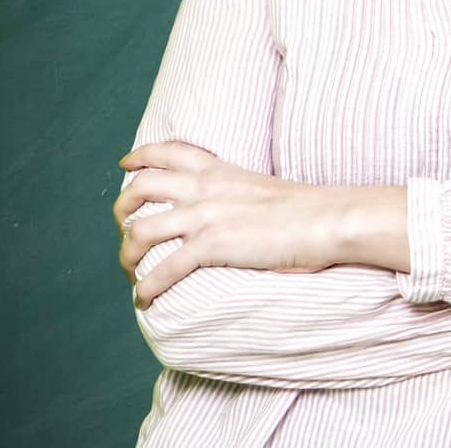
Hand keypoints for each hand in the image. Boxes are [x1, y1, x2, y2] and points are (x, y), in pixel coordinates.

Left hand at [113, 141, 332, 308]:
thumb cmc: (310, 209)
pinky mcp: (210, 246)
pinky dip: (147, 287)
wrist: (328, 219)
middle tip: (123, 226)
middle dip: (122, 208)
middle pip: (141, 187)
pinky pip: (163, 269)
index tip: (127, 164)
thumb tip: (237, 213)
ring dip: (127, 254)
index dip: (142, 156)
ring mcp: (205, 217)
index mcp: (221, 171)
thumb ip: (241, 193)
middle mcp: (205, 189)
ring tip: (130, 270)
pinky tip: (144, 298)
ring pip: (140, 230)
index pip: (171, 151)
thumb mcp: (266, 188)